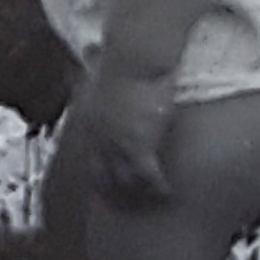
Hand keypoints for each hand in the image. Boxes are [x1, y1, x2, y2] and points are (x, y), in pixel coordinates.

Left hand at [78, 57, 176, 210]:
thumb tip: (91, 50)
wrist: (133, 59)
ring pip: (126, 182)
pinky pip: (149, 178)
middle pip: (103, 178)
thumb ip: (95, 67)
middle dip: (115, 195)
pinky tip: (168, 194)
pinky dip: (159, 188)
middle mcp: (98, 140)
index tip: (106, 191)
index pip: (91, 159)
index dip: (100, 178)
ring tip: (153, 202)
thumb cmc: (122, 58)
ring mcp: (117, 146)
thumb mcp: (101, 66)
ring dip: (139, 195)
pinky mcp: (139, 146)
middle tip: (128, 208)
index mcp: (90, 123)